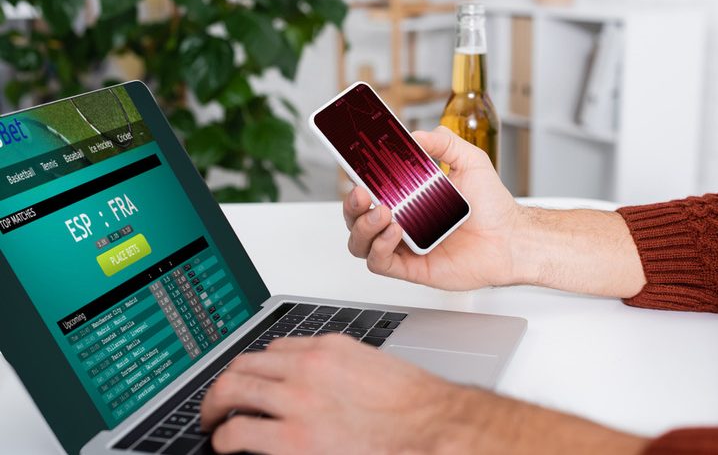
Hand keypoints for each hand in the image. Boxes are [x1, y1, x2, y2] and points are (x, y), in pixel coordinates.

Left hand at [200, 335, 464, 453]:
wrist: (434, 428)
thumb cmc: (416, 406)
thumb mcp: (375, 369)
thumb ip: (343, 369)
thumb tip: (325, 386)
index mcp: (329, 348)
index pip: (276, 348)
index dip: (258, 367)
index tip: (253, 378)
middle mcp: (307, 367)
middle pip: (245, 364)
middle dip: (224, 383)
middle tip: (218, 399)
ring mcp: (297, 400)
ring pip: (232, 389)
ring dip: (214, 406)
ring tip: (211, 420)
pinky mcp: (293, 437)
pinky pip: (239, 431)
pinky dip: (223, 437)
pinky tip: (223, 442)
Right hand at [343, 126, 523, 290]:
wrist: (512, 239)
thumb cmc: (493, 207)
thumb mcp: (471, 161)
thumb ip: (445, 143)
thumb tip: (418, 135)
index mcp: (408, 197)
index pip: (371, 189)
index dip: (356, 181)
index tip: (353, 169)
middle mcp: (402, 221)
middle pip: (357, 217)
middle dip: (351, 205)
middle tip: (362, 193)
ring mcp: (405, 245)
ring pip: (361, 243)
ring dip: (362, 226)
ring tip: (382, 213)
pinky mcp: (411, 267)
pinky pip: (380, 262)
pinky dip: (380, 247)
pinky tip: (395, 232)